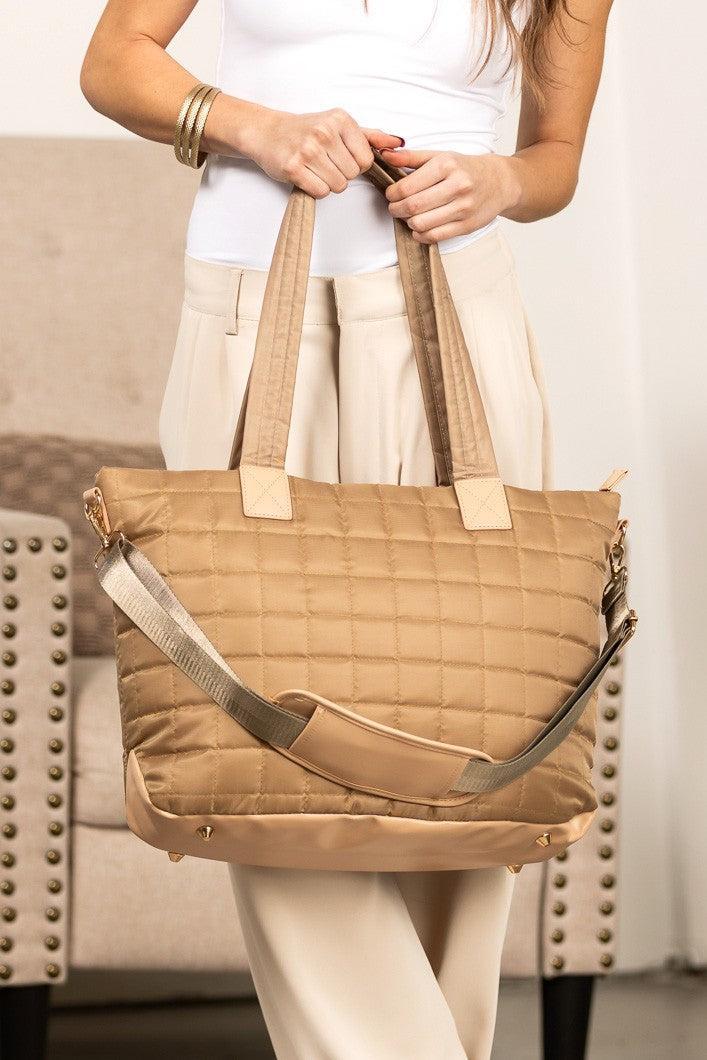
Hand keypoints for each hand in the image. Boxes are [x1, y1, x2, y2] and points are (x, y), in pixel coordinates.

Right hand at [231, 102, 403, 197]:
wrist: (268, 132)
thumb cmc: (306, 130)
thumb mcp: (339, 126)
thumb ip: (370, 136)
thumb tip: (398, 143)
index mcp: (340, 120)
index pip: (366, 160)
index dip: (356, 165)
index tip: (340, 156)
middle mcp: (324, 132)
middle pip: (352, 175)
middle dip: (341, 174)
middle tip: (325, 163)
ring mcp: (307, 150)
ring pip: (338, 186)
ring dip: (328, 183)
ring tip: (315, 168)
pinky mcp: (293, 167)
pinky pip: (320, 192)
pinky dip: (315, 189)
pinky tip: (306, 176)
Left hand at [380, 149, 521, 242]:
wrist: (499, 182)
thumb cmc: (465, 168)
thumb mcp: (440, 156)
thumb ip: (411, 157)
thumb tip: (385, 154)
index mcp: (447, 165)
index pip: (408, 186)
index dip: (392, 194)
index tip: (391, 194)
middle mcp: (457, 186)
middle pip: (413, 206)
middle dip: (396, 210)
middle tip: (395, 208)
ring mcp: (464, 207)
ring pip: (422, 223)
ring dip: (409, 222)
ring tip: (409, 216)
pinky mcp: (467, 225)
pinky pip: (435, 236)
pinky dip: (421, 235)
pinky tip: (419, 227)